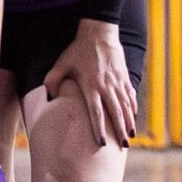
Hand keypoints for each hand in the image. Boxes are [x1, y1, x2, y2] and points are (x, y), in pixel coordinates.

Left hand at [43, 18, 137, 147]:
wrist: (99, 34)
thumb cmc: (77, 51)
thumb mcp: (61, 64)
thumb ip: (52, 80)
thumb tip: (48, 97)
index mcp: (90, 86)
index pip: (95, 113)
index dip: (99, 129)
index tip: (102, 143)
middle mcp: (106, 87)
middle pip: (115, 114)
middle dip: (119, 131)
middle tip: (123, 146)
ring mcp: (117, 82)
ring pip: (125, 107)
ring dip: (128, 122)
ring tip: (130, 136)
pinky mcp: (124, 77)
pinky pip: (130, 96)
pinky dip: (132, 108)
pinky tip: (133, 118)